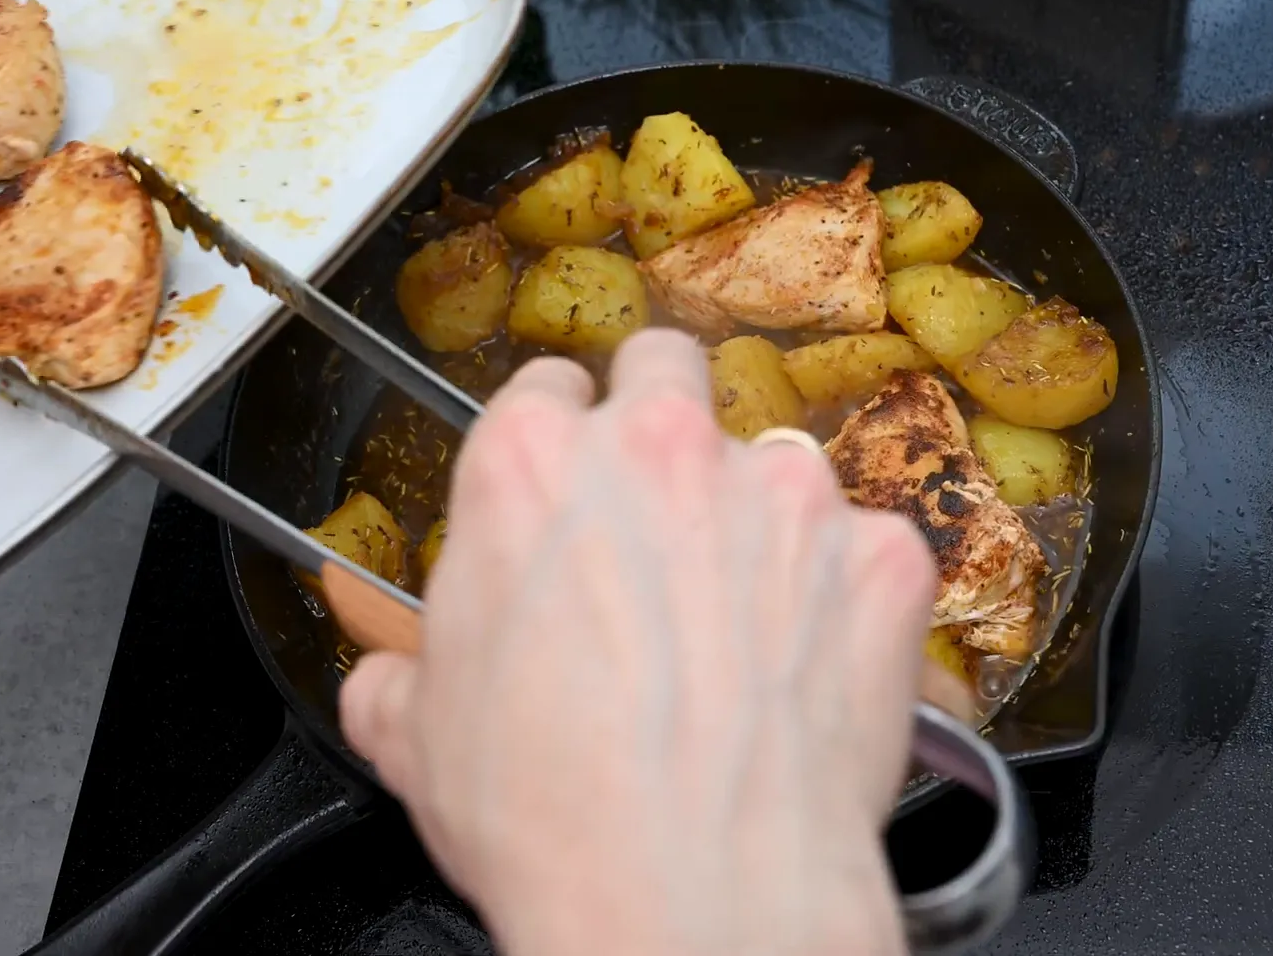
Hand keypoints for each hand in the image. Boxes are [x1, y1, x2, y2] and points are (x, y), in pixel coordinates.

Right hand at [341, 329, 934, 955]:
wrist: (692, 899)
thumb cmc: (552, 819)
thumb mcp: (418, 741)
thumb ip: (402, 673)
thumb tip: (391, 683)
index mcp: (533, 465)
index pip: (548, 390)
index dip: (558, 443)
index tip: (571, 488)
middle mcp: (662, 450)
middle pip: (667, 373)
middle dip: (661, 424)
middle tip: (658, 519)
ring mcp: (785, 495)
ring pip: (776, 459)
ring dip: (758, 517)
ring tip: (742, 622)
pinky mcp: (881, 557)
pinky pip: (870, 549)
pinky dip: (847, 597)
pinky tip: (814, 670)